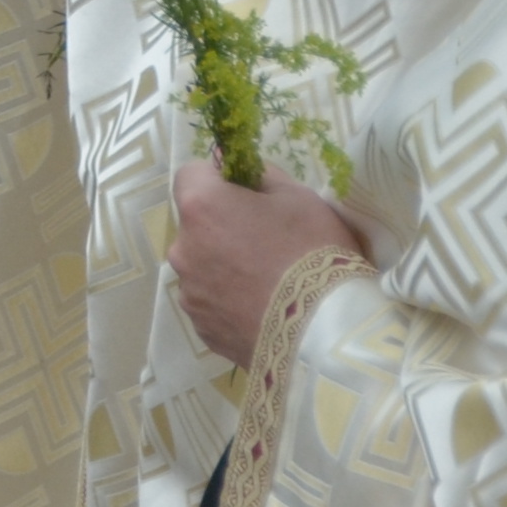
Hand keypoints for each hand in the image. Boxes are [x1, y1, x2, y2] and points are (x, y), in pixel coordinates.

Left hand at [172, 162, 368, 365]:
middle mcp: (182, 247)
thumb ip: (263, 177)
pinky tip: (263, 309)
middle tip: (267, 241)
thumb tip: (243, 173)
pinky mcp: (201, 326)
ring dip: (224, 265)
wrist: (324, 332)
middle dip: (224, 225)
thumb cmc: (314, 253)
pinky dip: (229, 299)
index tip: (247, 191)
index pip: (191, 174)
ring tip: (268, 282)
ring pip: (202, 264)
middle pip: (197, 224)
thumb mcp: (300, 197)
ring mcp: (188, 291)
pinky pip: (210, 301)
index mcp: (200, 207)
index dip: (219, 178)